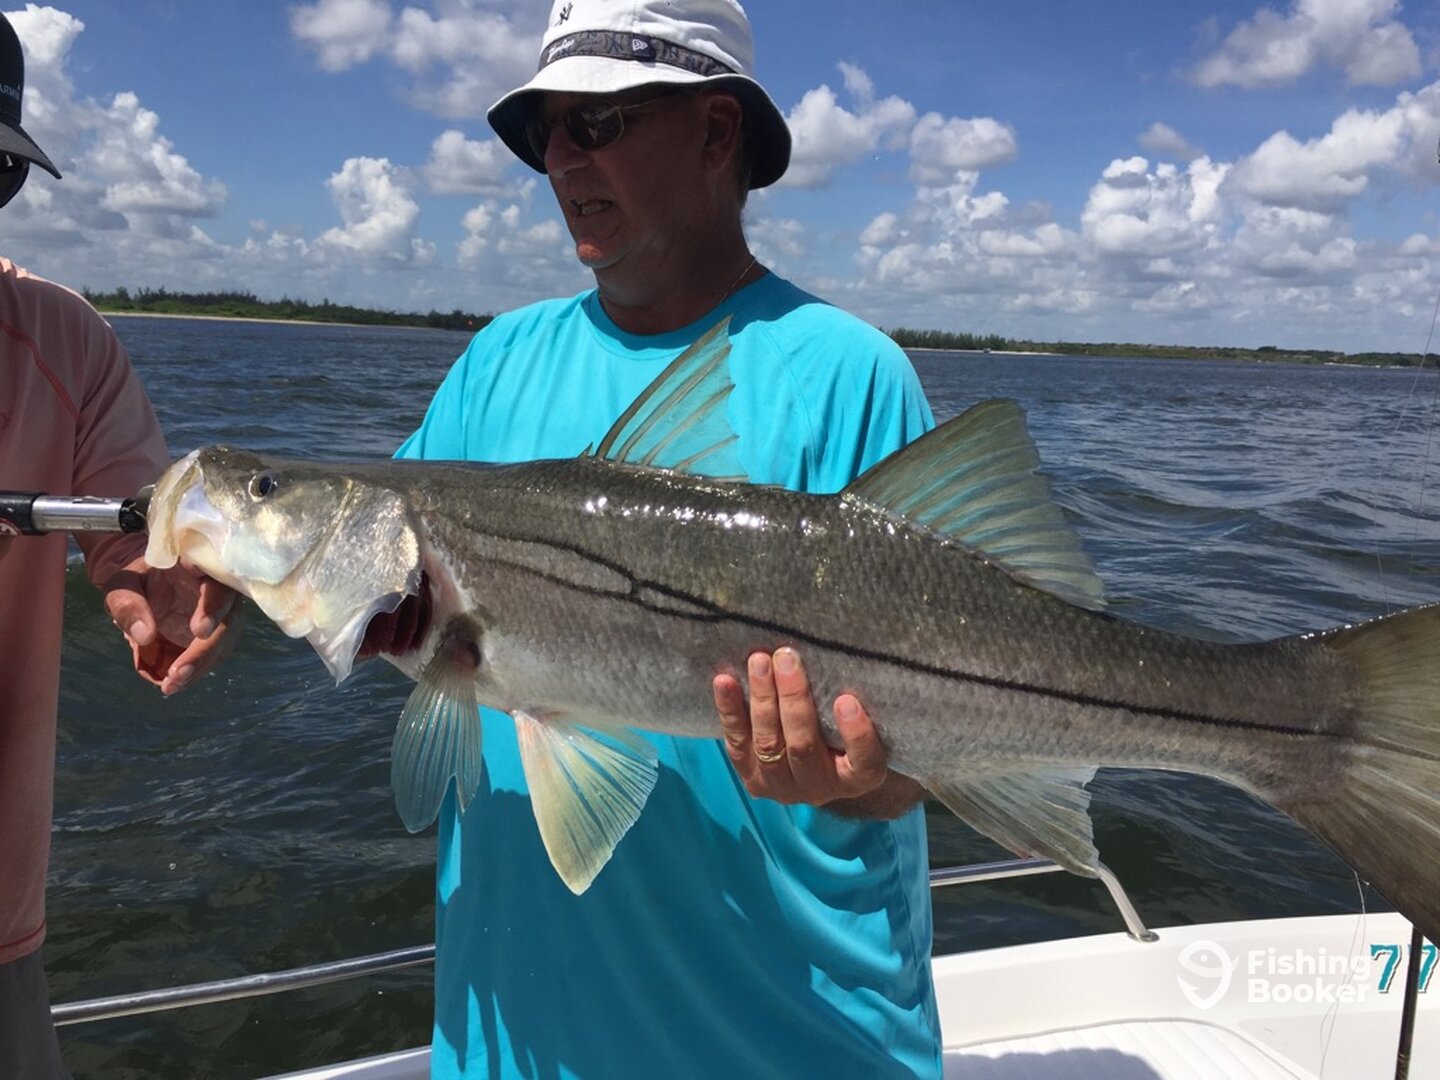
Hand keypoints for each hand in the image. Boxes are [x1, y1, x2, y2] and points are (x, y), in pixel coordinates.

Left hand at [103, 555, 237, 694]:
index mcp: (199, 564)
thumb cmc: (138, 579)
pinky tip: (175, 683)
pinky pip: (216, 652)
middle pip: (228, 617)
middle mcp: (221, 587)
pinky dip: (197, 670)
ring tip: (172, 684)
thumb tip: (145, 636)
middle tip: (178, 671)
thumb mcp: (122, 585)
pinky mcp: (221, 631)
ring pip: (225, 639)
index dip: (212, 604)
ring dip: (201, 664)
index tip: (199, 630)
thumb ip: (128, 604)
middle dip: (205, 648)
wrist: (151, 587)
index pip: (216, 581)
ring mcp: (225, 610)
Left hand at [713, 646, 892, 806]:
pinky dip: (730, 711)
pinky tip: (724, 682)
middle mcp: (820, 788)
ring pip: (767, 744)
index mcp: (858, 778)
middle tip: (787, 659)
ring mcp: (782, 787)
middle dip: (793, 699)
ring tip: (759, 661)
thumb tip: (835, 653)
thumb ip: (852, 701)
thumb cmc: (844, 730)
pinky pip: (736, 745)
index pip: (864, 762)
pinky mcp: (752, 779)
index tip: (847, 700)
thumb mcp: (863, 721)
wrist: (818, 763)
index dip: (856, 734)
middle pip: (804, 746)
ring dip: (762, 698)